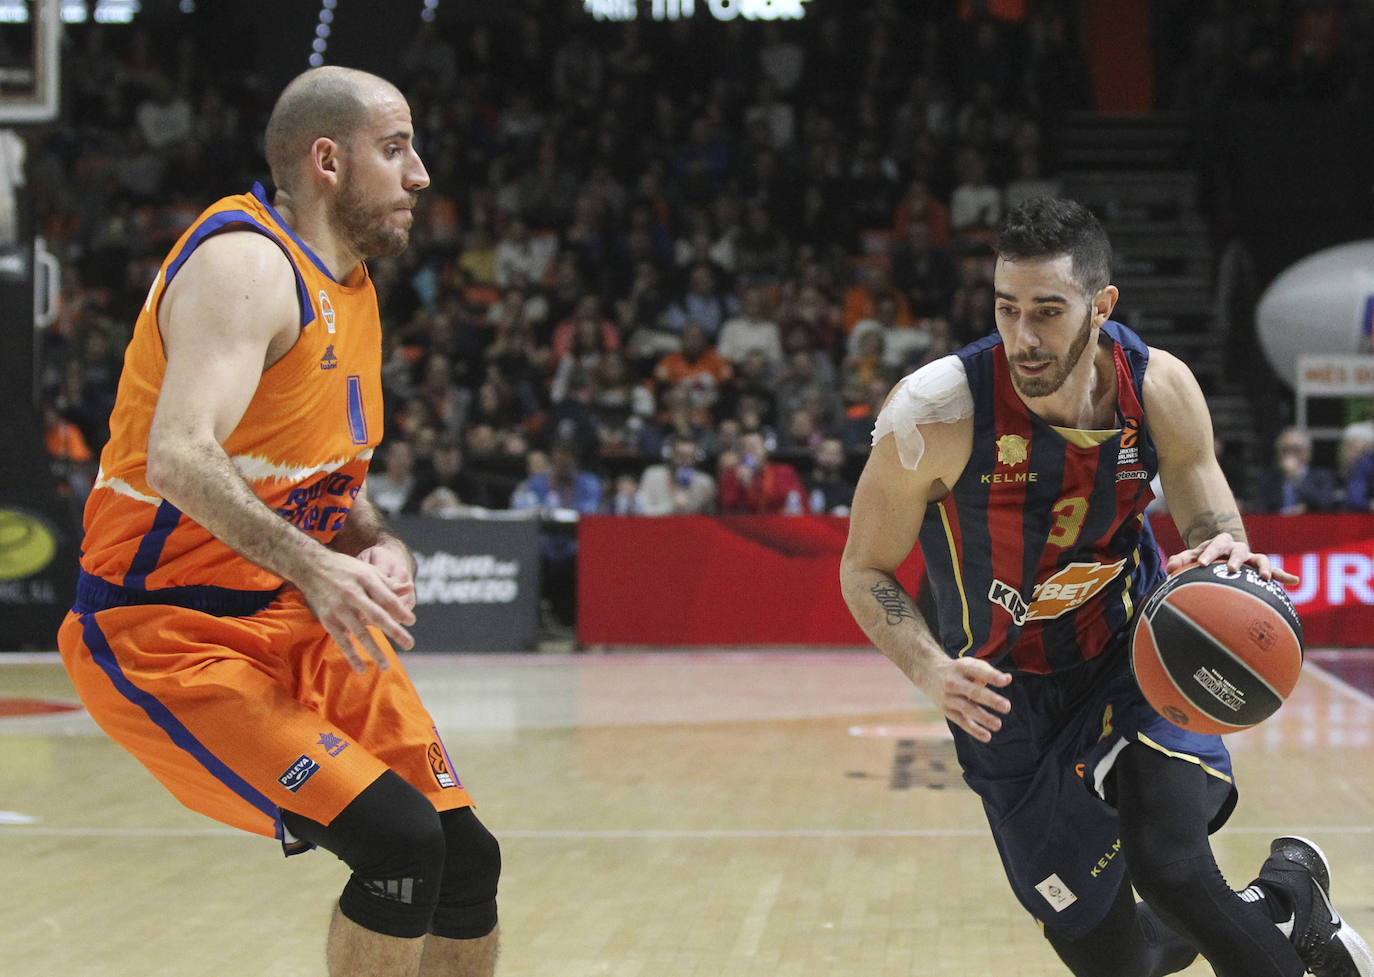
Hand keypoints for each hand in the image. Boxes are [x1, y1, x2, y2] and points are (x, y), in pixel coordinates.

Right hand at [298, 549, 416, 672]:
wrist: (310, 566)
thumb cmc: (345, 569)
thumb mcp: (367, 570)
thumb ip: (388, 583)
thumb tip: (410, 588)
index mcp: (366, 579)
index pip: (387, 598)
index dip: (401, 611)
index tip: (411, 622)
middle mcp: (352, 593)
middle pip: (377, 615)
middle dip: (394, 631)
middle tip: (409, 644)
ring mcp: (338, 607)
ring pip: (359, 632)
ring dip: (374, 650)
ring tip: (386, 666)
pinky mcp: (327, 619)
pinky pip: (341, 640)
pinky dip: (351, 655)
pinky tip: (361, 668)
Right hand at [912, 655, 1011, 742]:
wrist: (927, 672)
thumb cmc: (958, 670)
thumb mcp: (969, 664)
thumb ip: (989, 672)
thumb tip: (1008, 679)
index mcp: (962, 668)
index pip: (978, 671)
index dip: (992, 676)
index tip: (1005, 681)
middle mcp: (954, 682)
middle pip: (973, 692)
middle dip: (990, 700)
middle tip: (1007, 707)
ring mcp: (949, 697)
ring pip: (967, 709)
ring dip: (983, 717)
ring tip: (998, 725)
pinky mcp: (947, 710)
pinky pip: (961, 721)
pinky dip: (973, 729)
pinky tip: (987, 737)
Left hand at [1165, 531, 1299, 586]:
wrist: (1221, 554)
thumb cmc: (1204, 558)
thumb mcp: (1191, 557)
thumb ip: (1180, 560)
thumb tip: (1169, 567)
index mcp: (1220, 543)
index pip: (1215, 544)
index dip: (1208, 553)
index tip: (1201, 564)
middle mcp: (1237, 549)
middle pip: (1238, 550)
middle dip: (1235, 559)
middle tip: (1231, 569)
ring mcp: (1250, 558)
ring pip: (1260, 559)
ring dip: (1264, 567)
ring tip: (1266, 578)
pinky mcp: (1259, 569)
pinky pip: (1275, 571)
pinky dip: (1284, 575)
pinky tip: (1294, 581)